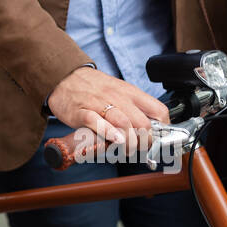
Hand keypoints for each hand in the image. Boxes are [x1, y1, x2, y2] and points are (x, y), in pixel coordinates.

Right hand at [46, 66, 169, 156]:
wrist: (63, 76)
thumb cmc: (93, 87)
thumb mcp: (119, 91)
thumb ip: (134, 107)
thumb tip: (150, 129)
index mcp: (130, 92)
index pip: (159, 111)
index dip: (163, 130)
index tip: (158, 140)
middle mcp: (118, 97)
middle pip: (143, 123)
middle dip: (145, 143)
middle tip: (139, 149)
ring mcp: (99, 104)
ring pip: (124, 124)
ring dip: (130, 143)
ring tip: (126, 150)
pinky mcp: (81, 112)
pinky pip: (97, 122)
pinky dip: (108, 132)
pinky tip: (114, 140)